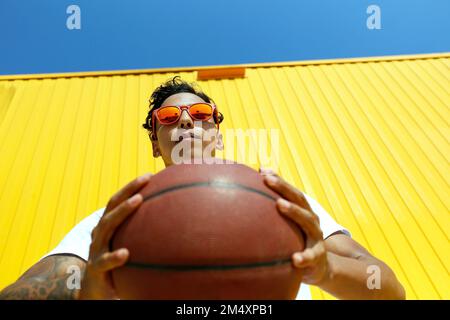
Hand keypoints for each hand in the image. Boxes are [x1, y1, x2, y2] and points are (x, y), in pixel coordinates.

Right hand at [77, 173, 151, 298]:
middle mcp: (100, 233)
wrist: (93, 290)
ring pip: (107, 227)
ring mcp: (96, 249)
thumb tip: (171, 221)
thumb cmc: (115, 263)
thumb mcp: (126, 245)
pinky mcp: (96, 268)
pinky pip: (104, 262)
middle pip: (112, 207)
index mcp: (107, 226)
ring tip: (137, 201)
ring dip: (122, 212)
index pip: (117, 201)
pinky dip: (114, 257)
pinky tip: (125, 253)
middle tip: (145, 180)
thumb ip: (140, 232)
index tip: (150, 175)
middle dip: (128, 190)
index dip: (131, 187)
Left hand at [260, 168, 329, 284]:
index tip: (262, 171)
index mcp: (304, 211)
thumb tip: (252, 193)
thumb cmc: (298, 241)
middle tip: (267, 180)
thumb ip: (275, 211)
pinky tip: (295, 259)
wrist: (320, 266)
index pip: (292, 192)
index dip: (279, 180)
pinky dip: (304, 257)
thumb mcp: (290, 226)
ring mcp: (316, 237)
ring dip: (294, 211)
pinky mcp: (318, 256)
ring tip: (280, 204)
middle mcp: (312, 220)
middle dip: (283, 188)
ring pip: (307, 222)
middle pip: (299, 200)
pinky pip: (311, 256)